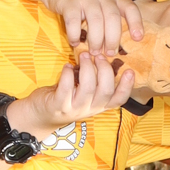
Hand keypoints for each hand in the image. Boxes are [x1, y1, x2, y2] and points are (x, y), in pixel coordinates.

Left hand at [12, 58, 134, 136]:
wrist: (39, 115)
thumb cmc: (65, 97)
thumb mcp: (83, 91)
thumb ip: (95, 79)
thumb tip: (104, 56)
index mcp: (98, 105)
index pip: (118, 99)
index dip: (127, 87)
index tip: (130, 70)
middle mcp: (89, 109)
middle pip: (105, 91)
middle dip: (104, 70)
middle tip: (98, 55)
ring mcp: (74, 109)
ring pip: (88, 88)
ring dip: (87, 68)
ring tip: (83, 55)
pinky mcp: (59, 105)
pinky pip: (67, 87)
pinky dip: (68, 73)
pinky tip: (67, 66)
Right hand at [46, 0, 143, 58]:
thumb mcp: (101, 1)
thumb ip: (109, 17)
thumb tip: (116, 46)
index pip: (130, 8)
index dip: (136, 23)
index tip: (138, 38)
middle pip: (112, 18)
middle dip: (113, 39)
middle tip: (109, 53)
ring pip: (96, 21)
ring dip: (96, 40)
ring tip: (94, 52)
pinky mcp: (69, 2)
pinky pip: (74, 22)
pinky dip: (75, 35)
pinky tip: (74, 43)